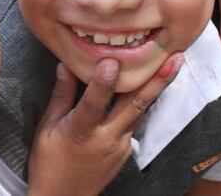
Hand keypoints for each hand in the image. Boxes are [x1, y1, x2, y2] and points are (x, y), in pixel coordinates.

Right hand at [27, 54, 183, 195]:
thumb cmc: (48, 162)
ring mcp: (120, 145)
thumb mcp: (46, 128)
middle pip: (134, 105)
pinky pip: (134, 121)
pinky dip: (140, 101)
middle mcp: (106, 138)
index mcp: (80, 132)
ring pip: (140, 110)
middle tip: (173, 57)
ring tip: (174, 64)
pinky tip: (149, 84)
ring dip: (158, 86)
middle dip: (155, 80)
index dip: (103, 82)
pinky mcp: (126, 150)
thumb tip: (65, 64)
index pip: (94, 103)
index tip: (112, 60)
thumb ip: (60, 96)